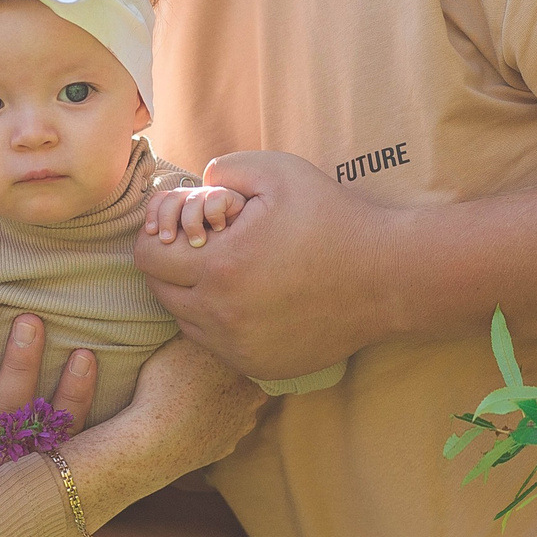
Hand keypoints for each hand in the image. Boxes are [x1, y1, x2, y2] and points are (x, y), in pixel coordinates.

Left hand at [134, 151, 401, 381]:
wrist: (388, 277)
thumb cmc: (332, 218)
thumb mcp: (278, 171)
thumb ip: (223, 170)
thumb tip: (194, 186)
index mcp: (221, 268)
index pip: (147, 258)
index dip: (159, 236)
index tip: (186, 226)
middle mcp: (223, 317)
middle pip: (161, 292)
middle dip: (175, 266)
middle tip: (211, 246)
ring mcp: (241, 348)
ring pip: (187, 322)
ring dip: (197, 296)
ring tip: (236, 272)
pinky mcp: (260, 366)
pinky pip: (218, 345)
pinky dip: (224, 323)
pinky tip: (255, 299)